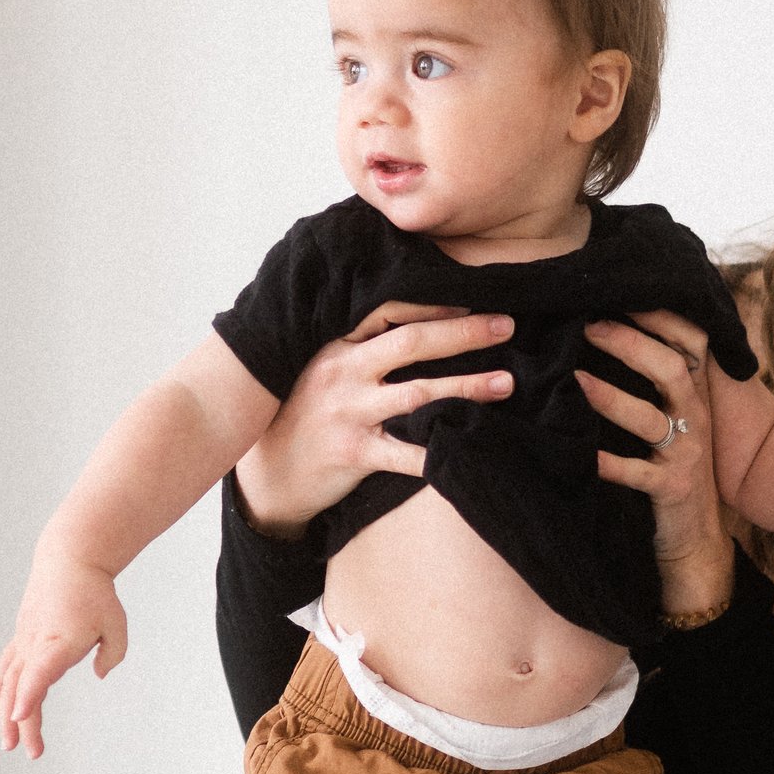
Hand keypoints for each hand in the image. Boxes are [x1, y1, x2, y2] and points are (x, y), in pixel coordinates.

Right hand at [0, 556, 127, 758]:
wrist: (67, 560)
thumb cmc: (95, 592)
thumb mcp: (116, 623)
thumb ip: (114, 653)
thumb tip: (99, 674)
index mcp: (58, 641)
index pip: (40, 673)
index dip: (29, 696)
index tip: (19, 718)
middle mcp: (36, 643)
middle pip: (22, 688)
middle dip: (22, 723)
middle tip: (30, 753)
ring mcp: (25, 641)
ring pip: (10, 682)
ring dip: (8, 714)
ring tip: (8, 742)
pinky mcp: (22, 637)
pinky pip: (7, 666)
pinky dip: (3, 687)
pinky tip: (1, 705)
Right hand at [233, 303, 512, 530]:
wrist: (266, 477)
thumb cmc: (302, 416)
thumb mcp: (322, 370)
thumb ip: (359, 347)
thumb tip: (418, 322)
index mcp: (335, 345)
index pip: (387, 311)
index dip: (432, 303)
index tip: (472, 296)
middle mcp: (342, 372)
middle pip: (410, 343)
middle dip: (463, 333)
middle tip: (507, 325)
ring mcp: (347, 413)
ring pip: (417, 393)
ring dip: (466, 386)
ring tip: (506, 383)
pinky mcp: (353, 453)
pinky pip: (405, 454)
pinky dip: (439, 452)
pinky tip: (470, 447)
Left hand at [577, 311, 729, 607]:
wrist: (695, 538)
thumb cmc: (673, 466)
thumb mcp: (676, 417)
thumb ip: (657, 379)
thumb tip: (610, 325)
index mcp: (694, 394)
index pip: (690, 341)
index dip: (660, 314)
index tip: (620, 291)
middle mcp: (695, 417)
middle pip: (671, 367)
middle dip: (630, 343)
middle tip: (587, 326)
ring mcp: (686, 454)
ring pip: (650, 417)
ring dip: (610, 396)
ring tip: (573, 380)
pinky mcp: (671, 489)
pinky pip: (637, 473)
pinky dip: (608, 462)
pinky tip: (583, 452)